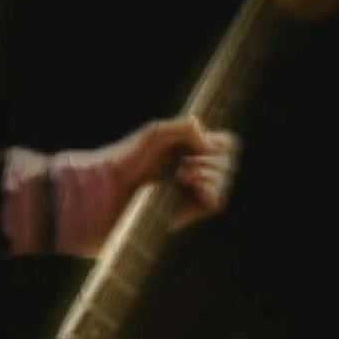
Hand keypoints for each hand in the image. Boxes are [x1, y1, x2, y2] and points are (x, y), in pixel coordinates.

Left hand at [107, 117, 238, 230]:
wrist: (109, 186)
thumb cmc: (127, 158)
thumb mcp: (156, 133)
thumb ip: (186, 128)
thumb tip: (210, 144)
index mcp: (190, 150)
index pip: (225, 144)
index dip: (219, 142)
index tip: (199, 143)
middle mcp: (195, 171)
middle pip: (229, 161)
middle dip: (210, 158)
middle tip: (183, 162)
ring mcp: (192, 192)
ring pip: (225, 180)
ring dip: (208, 171)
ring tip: (181, 174)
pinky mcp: (188, 210)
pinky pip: (217, 201)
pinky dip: (210, 188)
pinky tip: (190, 183)